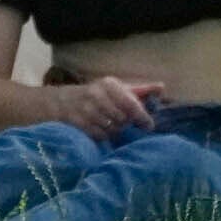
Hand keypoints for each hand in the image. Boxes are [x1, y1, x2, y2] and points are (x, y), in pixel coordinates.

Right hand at [43, 77, 165, 137]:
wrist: (58, 103)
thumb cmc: (95, 95)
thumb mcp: (115, 88)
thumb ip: (139, 89)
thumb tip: (162, 88)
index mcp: (108, 84)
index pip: (131, 103)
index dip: (142, 117)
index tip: (148, 126)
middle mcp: (96, 95)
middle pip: (123, 119)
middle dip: (125, 123)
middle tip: (122, 122)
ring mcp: (86, 111)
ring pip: (113, 129)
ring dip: (115, 131)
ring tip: (109, 125)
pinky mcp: (78, 124)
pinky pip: (101, 136)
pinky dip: (104, 136)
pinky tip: (100, 130)